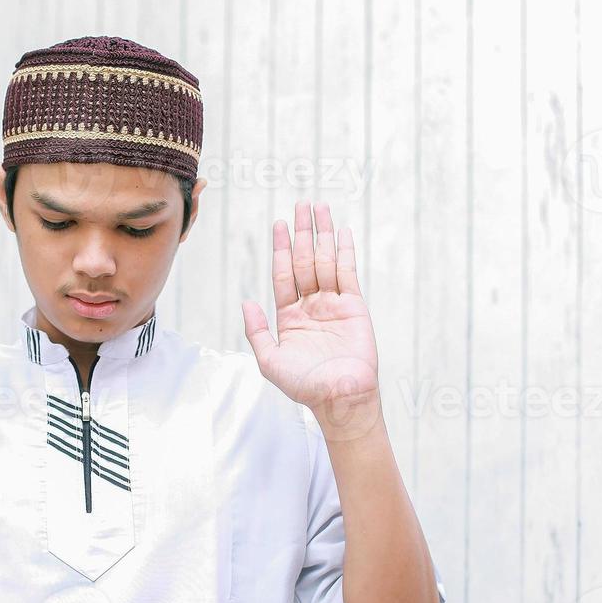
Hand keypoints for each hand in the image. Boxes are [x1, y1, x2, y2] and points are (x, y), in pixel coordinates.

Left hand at [242, 201, 378, 413]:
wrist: (338, 397)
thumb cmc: (304, 385)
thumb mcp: (269, 360)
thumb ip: (257, 331)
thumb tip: (247, 302)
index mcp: (289, 317)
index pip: (283, 274)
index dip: (281, 249)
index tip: (279, 225)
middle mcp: (311, 306)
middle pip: (305, 261)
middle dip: (302, 233)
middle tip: (301, 205)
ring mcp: (333, 304)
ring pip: (326, 262)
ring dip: (322, 235)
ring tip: (319, 208)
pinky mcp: (354, 307)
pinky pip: (348, 274)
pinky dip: (345, 252)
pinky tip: (341, 232)